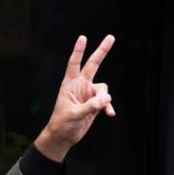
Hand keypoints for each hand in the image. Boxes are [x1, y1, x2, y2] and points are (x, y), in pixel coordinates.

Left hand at [35, 35, 115, 161]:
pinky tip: (109, 114)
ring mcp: (88, 94)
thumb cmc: (62, 125)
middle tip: (111, 37)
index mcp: (69, 85)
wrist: (63, 137)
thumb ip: (90, 106)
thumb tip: (106, 99)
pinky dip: (108, 106)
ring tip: (101, 109)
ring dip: (104, 98)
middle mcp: (80, 86)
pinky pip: (106, 101)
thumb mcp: (74, 115)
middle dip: (101, 51)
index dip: (78, 51)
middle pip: (93, 65)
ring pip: (103, 88)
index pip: (74, 64)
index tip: (83, 38)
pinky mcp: (94, 104)